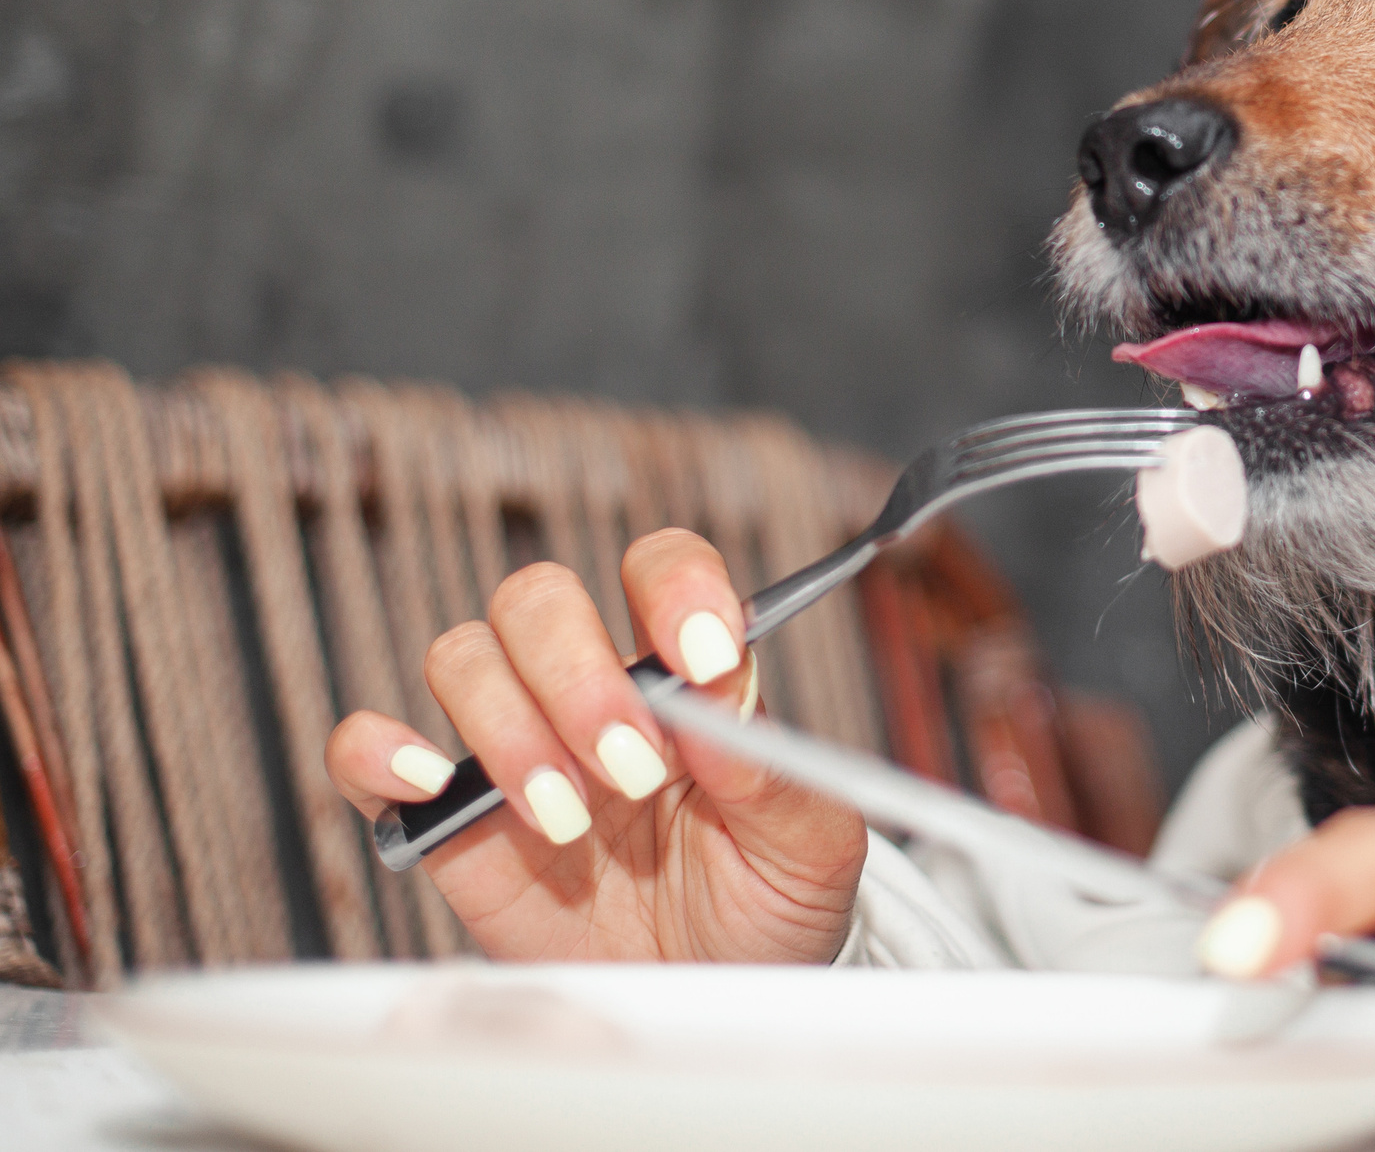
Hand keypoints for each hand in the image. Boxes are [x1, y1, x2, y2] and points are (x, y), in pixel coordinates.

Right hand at [324, 529, 865, 963]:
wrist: (711, 1003)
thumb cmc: (766, 908)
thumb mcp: (809, 846)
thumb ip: (771, 767)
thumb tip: (717, 688)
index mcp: (685, 675)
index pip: (661, 569)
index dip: (677, 588)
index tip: (704, 656)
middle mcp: (592, 692)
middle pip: (540, 600)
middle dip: (580, 676)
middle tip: (633, 769)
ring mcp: (513, 749)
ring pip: (463, 658)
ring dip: (509, 728)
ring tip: (570, 819)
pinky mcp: (448, 821)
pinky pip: (368, 749)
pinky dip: (379, 750)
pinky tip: (432, 783)